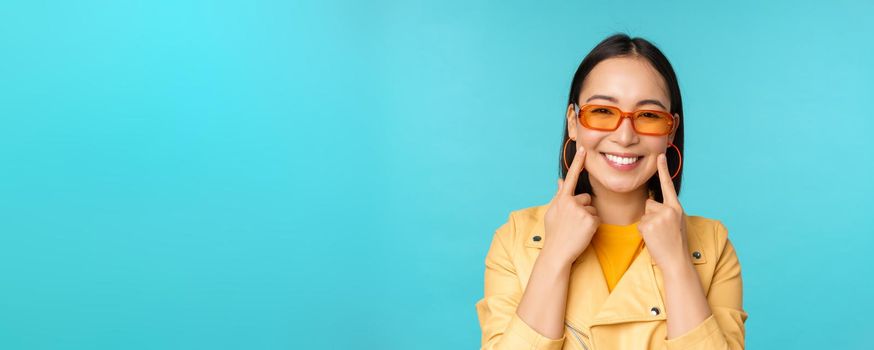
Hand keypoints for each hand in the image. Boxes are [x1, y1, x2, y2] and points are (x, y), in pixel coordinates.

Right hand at [542, 145, 599, 265]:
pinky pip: (596, 218)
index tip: (582, 148)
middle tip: (572, 223)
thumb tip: (561, 181)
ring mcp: (581, 210)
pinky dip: (592, 226)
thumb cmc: (554, 233)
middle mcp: (571, 202)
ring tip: (576, 229)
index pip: (571, 177)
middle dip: (583, 208)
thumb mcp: (552, 212)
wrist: (557, 252)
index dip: (577, 162)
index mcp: (561, 199)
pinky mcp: (590, 220)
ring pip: (592, 208)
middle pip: (586, 198)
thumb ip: (559, 196)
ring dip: (588, 218)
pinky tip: (583, 233)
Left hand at [637, 153, 688, 268]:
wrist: (676, 260)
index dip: (663, 170)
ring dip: (648, 225)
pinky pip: (640, 224)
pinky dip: (644, 233)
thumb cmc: (675, 243)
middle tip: (662, 231)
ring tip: (659, 236)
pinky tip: (654, 239)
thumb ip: (666, 211)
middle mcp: (670, 209)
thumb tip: (651, 203)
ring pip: (644, 214)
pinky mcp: (650, 225)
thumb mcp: (676, 222)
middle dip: (651, 216)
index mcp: (677, 208)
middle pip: (649, 204)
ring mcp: (660, 217)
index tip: (659, 155)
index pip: (668, 186)